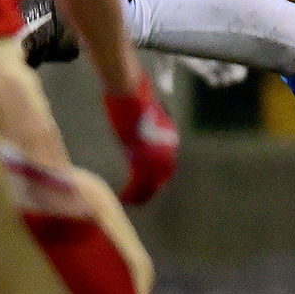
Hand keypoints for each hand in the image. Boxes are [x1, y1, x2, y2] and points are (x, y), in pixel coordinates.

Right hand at [103, 73, 178, 204]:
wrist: (130, 92)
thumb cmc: (133, 97)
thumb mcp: (143, 113)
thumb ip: (144, 126)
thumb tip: (137, 127)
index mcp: (170, 137)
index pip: (168, 163)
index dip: (158, 177)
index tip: (149, 184)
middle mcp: (167, 147)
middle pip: (162, 175)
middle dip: (151, 188)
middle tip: (140, 198)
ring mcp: (156, 153)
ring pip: (151, 183)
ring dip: (141, 194)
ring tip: (130, 201)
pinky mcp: (142, 157)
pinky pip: (138, 183)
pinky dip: (132, 193)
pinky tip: (124, 198)